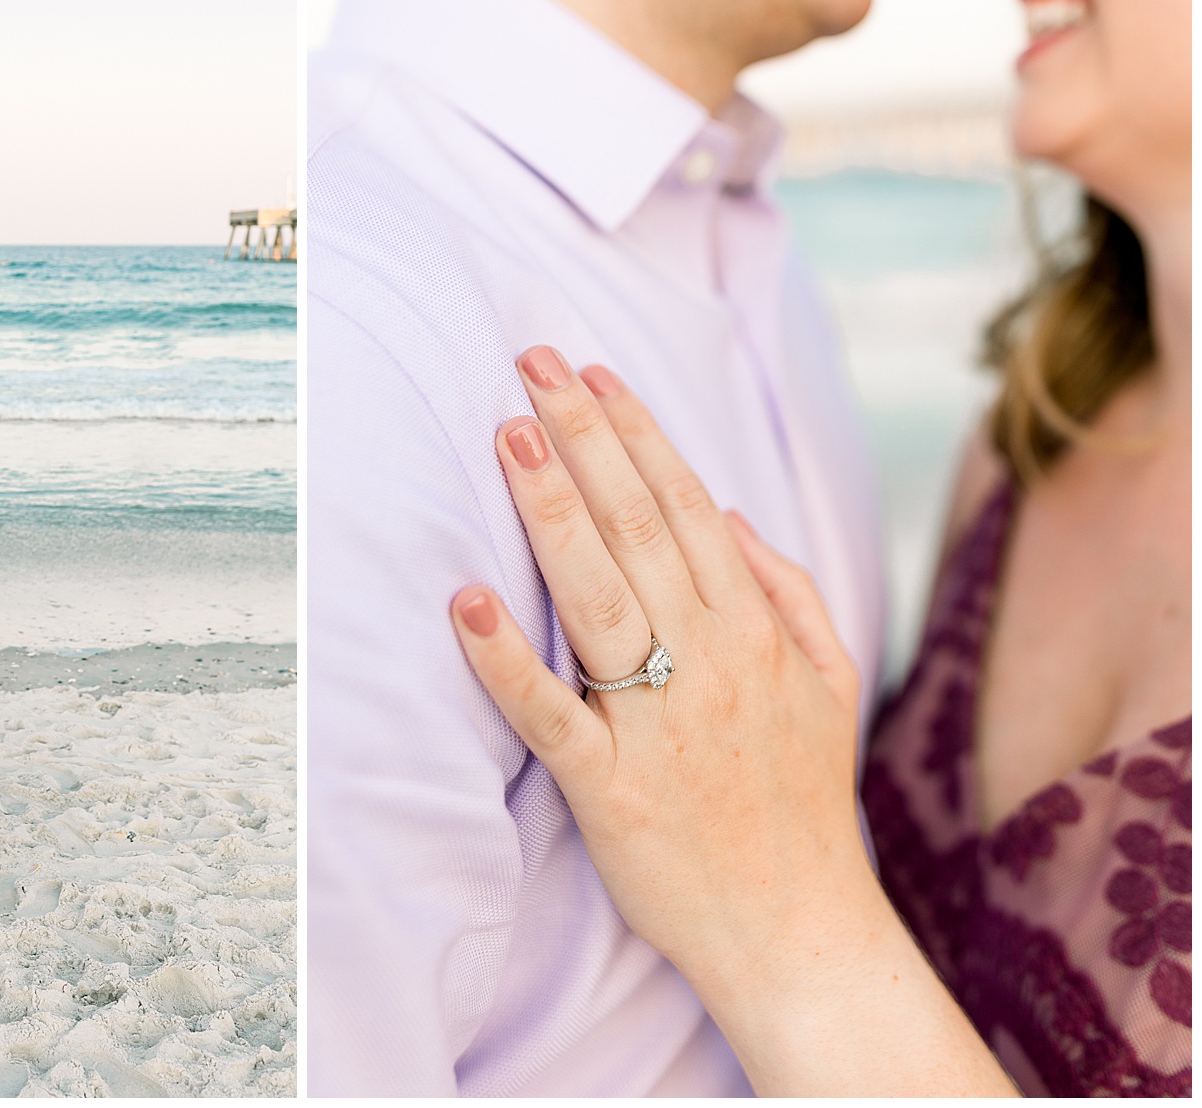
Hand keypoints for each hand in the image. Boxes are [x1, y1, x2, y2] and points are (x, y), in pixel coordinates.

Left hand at [452, 347, 1014, 1097]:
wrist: (800, 933)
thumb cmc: (802, 804)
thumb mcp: (830, 686)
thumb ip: (788, 591)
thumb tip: (728, 512)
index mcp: (752, 632)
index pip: (684, 507)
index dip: (634, 434)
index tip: (590, 372)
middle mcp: (706, 662)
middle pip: (635, 529)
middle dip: (583, 437)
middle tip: (531, 365)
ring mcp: (657, 724)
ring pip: (597, 597)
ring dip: (550, 511)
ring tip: (509, 438)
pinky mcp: (610, 789)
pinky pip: (552, 716)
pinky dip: (506, 662)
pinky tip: (467, 603)